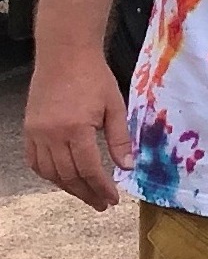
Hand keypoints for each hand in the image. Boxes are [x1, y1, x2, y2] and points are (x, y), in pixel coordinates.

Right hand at [23, 46, 133, 210]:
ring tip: (86, 195)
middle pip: (68, 175)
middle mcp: (51, 134)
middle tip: (101, 204)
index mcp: (76, 129)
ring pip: (49, 172)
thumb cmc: (94, 77)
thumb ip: (120, 139)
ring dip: (68, 187)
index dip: (101, 188)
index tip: (113, 200)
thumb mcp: (115, 107)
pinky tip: (62, 179)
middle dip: (86, 193)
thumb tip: (128, 167)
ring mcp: (36, 131)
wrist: (64, 54)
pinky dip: (48, 174)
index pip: (89, 170)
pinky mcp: (28, 127)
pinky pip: (34, 160)